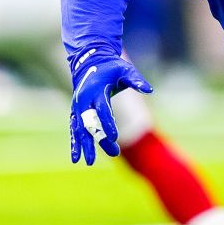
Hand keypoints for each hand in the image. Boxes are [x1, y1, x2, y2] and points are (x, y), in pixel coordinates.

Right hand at [68, 49, 152, 164]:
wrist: (88, 62)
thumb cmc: (111, 67)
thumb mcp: (125, 69)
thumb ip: (136, 80)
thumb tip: (150, 89)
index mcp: (96, 90)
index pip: (102, 110)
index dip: (107, 124)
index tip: (113, 138)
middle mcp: (84, 100)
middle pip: (91, 123)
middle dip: (100, 139)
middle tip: (113, 153)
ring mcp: (77, 107)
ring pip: (80, 129)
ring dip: (84, 145)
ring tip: (89, 162)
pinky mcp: (75, 112)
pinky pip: (74, 129)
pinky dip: (74, 143)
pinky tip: (75, 158)